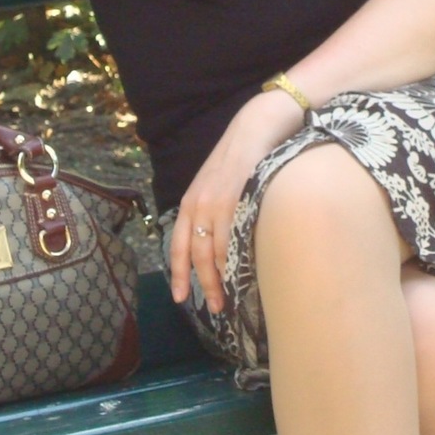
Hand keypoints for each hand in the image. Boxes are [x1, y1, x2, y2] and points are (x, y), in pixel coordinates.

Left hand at [170, 89, 302, 313]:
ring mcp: (215, 202)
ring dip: (219, 279)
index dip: (178, 274)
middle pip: (194, 255)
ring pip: (212, 252)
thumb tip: (218, 243)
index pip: (177, 245)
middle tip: (214, 308)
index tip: (181, 299)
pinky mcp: (235, 199)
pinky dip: (234, 260)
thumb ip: (213, 210)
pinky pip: (232, 238)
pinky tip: (242, 276)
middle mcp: (197, 204)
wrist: (257, 126)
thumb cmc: (243, 157)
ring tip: (229, 299)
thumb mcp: (218, 184)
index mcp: (190, 202)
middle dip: (202, 285)